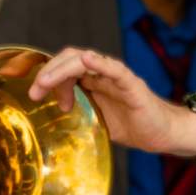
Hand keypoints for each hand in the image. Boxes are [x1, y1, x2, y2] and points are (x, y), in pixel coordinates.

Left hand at [28, 48, 195, 155]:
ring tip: (46, 82)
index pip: (64, 68)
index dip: (47, 78)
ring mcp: (117, 77)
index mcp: (92, 80)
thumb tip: (50, 120)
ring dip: (62, 70)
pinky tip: (88, 61)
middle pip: (70, 60)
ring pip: (85, 60)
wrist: (161, 134)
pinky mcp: (132, 84)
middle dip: (48, 73)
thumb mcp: (95, 120)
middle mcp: (102, 73)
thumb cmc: (131, 125)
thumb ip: (77, 114)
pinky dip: (100, 63)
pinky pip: (115, 70)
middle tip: (34, 92)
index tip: (34, 96)